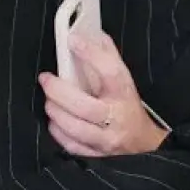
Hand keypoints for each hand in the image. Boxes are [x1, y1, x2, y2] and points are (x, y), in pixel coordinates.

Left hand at [38, 30, 167, 157]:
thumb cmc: (129, 107)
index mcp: (125, 93)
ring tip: (49, 101)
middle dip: (59, 91)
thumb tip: (90, 34)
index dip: (91, 54)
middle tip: (46, 79)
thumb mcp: (125, 81)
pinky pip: (71, 146)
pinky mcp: (97, 155)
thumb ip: (108, 57)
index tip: (73, 41)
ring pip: (75, 128)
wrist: (144, 143)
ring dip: (56, 112)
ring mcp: (107, 139)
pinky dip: (58, 132)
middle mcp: (117, 117)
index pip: (110, 71)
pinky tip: (56, 121)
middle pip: (84, 106)